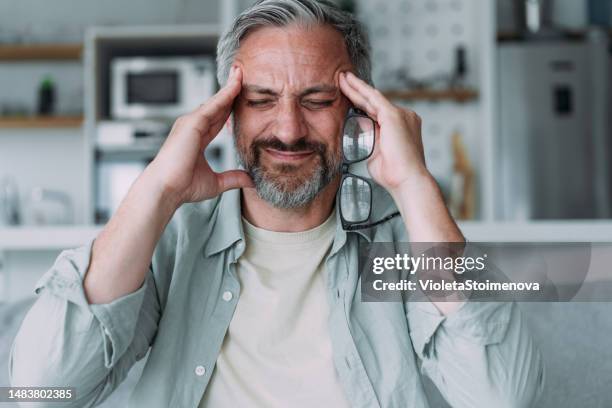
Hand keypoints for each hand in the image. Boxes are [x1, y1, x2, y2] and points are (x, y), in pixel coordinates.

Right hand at [146, 66, 253, 205]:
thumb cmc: (182, 187)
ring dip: (229, 87)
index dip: (229, 106)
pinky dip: (225, 94)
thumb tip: (250, 181)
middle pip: (217, 104)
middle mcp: (192, 127)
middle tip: (242, 74)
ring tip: (241, 72)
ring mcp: (190, 123)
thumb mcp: (216, 182)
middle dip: (230, 90)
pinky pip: (213, 105)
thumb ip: (233, 178)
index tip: (241, 95)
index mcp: (196, 138)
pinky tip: (236, 85)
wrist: (166, 189)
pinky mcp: (191, 123)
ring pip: (215, 101)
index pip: (218, 118)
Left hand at [338, 71, 429, 195]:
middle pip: (374, 102)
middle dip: (357, 91)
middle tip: (342, 78)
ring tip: (341, 77)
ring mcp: (401, 114)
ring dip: (356, 87)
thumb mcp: (375, 153)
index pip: (377, 112)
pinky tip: (349, 82)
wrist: (407, 180)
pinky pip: (374, 97)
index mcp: (400, 127)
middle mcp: (404, 117)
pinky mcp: (394, 115)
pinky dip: (360, 89)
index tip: (348, 97)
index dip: (361, 104)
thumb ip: (367, 139)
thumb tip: (356, 129)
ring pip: (373, 97)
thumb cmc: (392, 174)